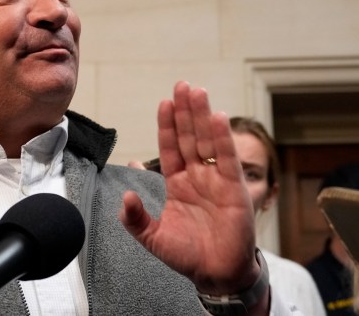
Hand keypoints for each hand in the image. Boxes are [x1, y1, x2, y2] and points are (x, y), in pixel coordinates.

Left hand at [118, 81, 259, 295]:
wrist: (215, 274)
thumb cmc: (186, 255)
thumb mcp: (152, 237)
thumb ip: (135, 218)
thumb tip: (124, 197)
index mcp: (178, 183)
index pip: (171, 148)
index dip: (168, 126)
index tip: (164, 103)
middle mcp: (197, 176)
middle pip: (190, 137)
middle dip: (185, 111)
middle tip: (182, 85)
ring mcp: (216, 179)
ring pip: (207, 141)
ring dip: (202, 116)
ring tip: (196, 91)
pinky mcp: (234, 188)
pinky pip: (226, 158)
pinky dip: (222, 138)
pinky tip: (216, 117)